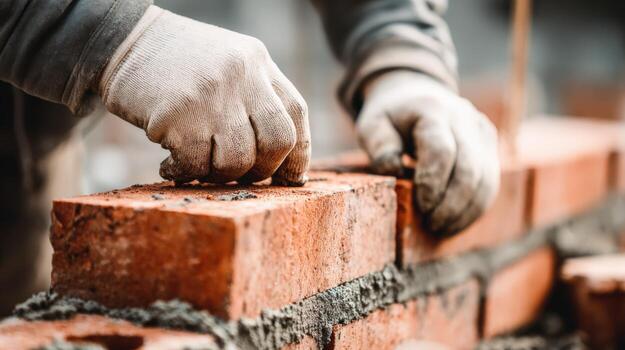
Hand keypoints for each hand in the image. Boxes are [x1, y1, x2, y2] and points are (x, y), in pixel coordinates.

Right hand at [99, 6, 309, 185]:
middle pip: (277, 141)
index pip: (295, 115)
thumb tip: (284, 161)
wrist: (124, 41)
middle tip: (240, 175)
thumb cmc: (180, 65)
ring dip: (219, 175)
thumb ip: (257, 98)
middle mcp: (242, 75)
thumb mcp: (230, 65)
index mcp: (258, 63)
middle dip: (263, 170)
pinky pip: (195, 165)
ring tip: (199, 166)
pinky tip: (170, 165)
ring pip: (237, 160)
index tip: (291, 180)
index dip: (298, 154)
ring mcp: (211, 94)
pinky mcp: (177, 114)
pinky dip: (184, 174)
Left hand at [358, 71, 499, 234]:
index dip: (433, 184)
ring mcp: (482, 131)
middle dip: (451, 205)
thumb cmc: (391, 116)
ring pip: (486, 180)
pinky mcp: (490, 145)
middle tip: (431, 225)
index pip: (442, 151)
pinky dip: (475, 207)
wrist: (415, 93)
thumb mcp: (371, 125)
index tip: (420, 207)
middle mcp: (464, 118)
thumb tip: (394, 171)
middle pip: (469, 169)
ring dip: (466, 211)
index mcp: (433, 110)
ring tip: (442, 228)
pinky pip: (490, 183)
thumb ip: (379, 146)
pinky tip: (455, 221)